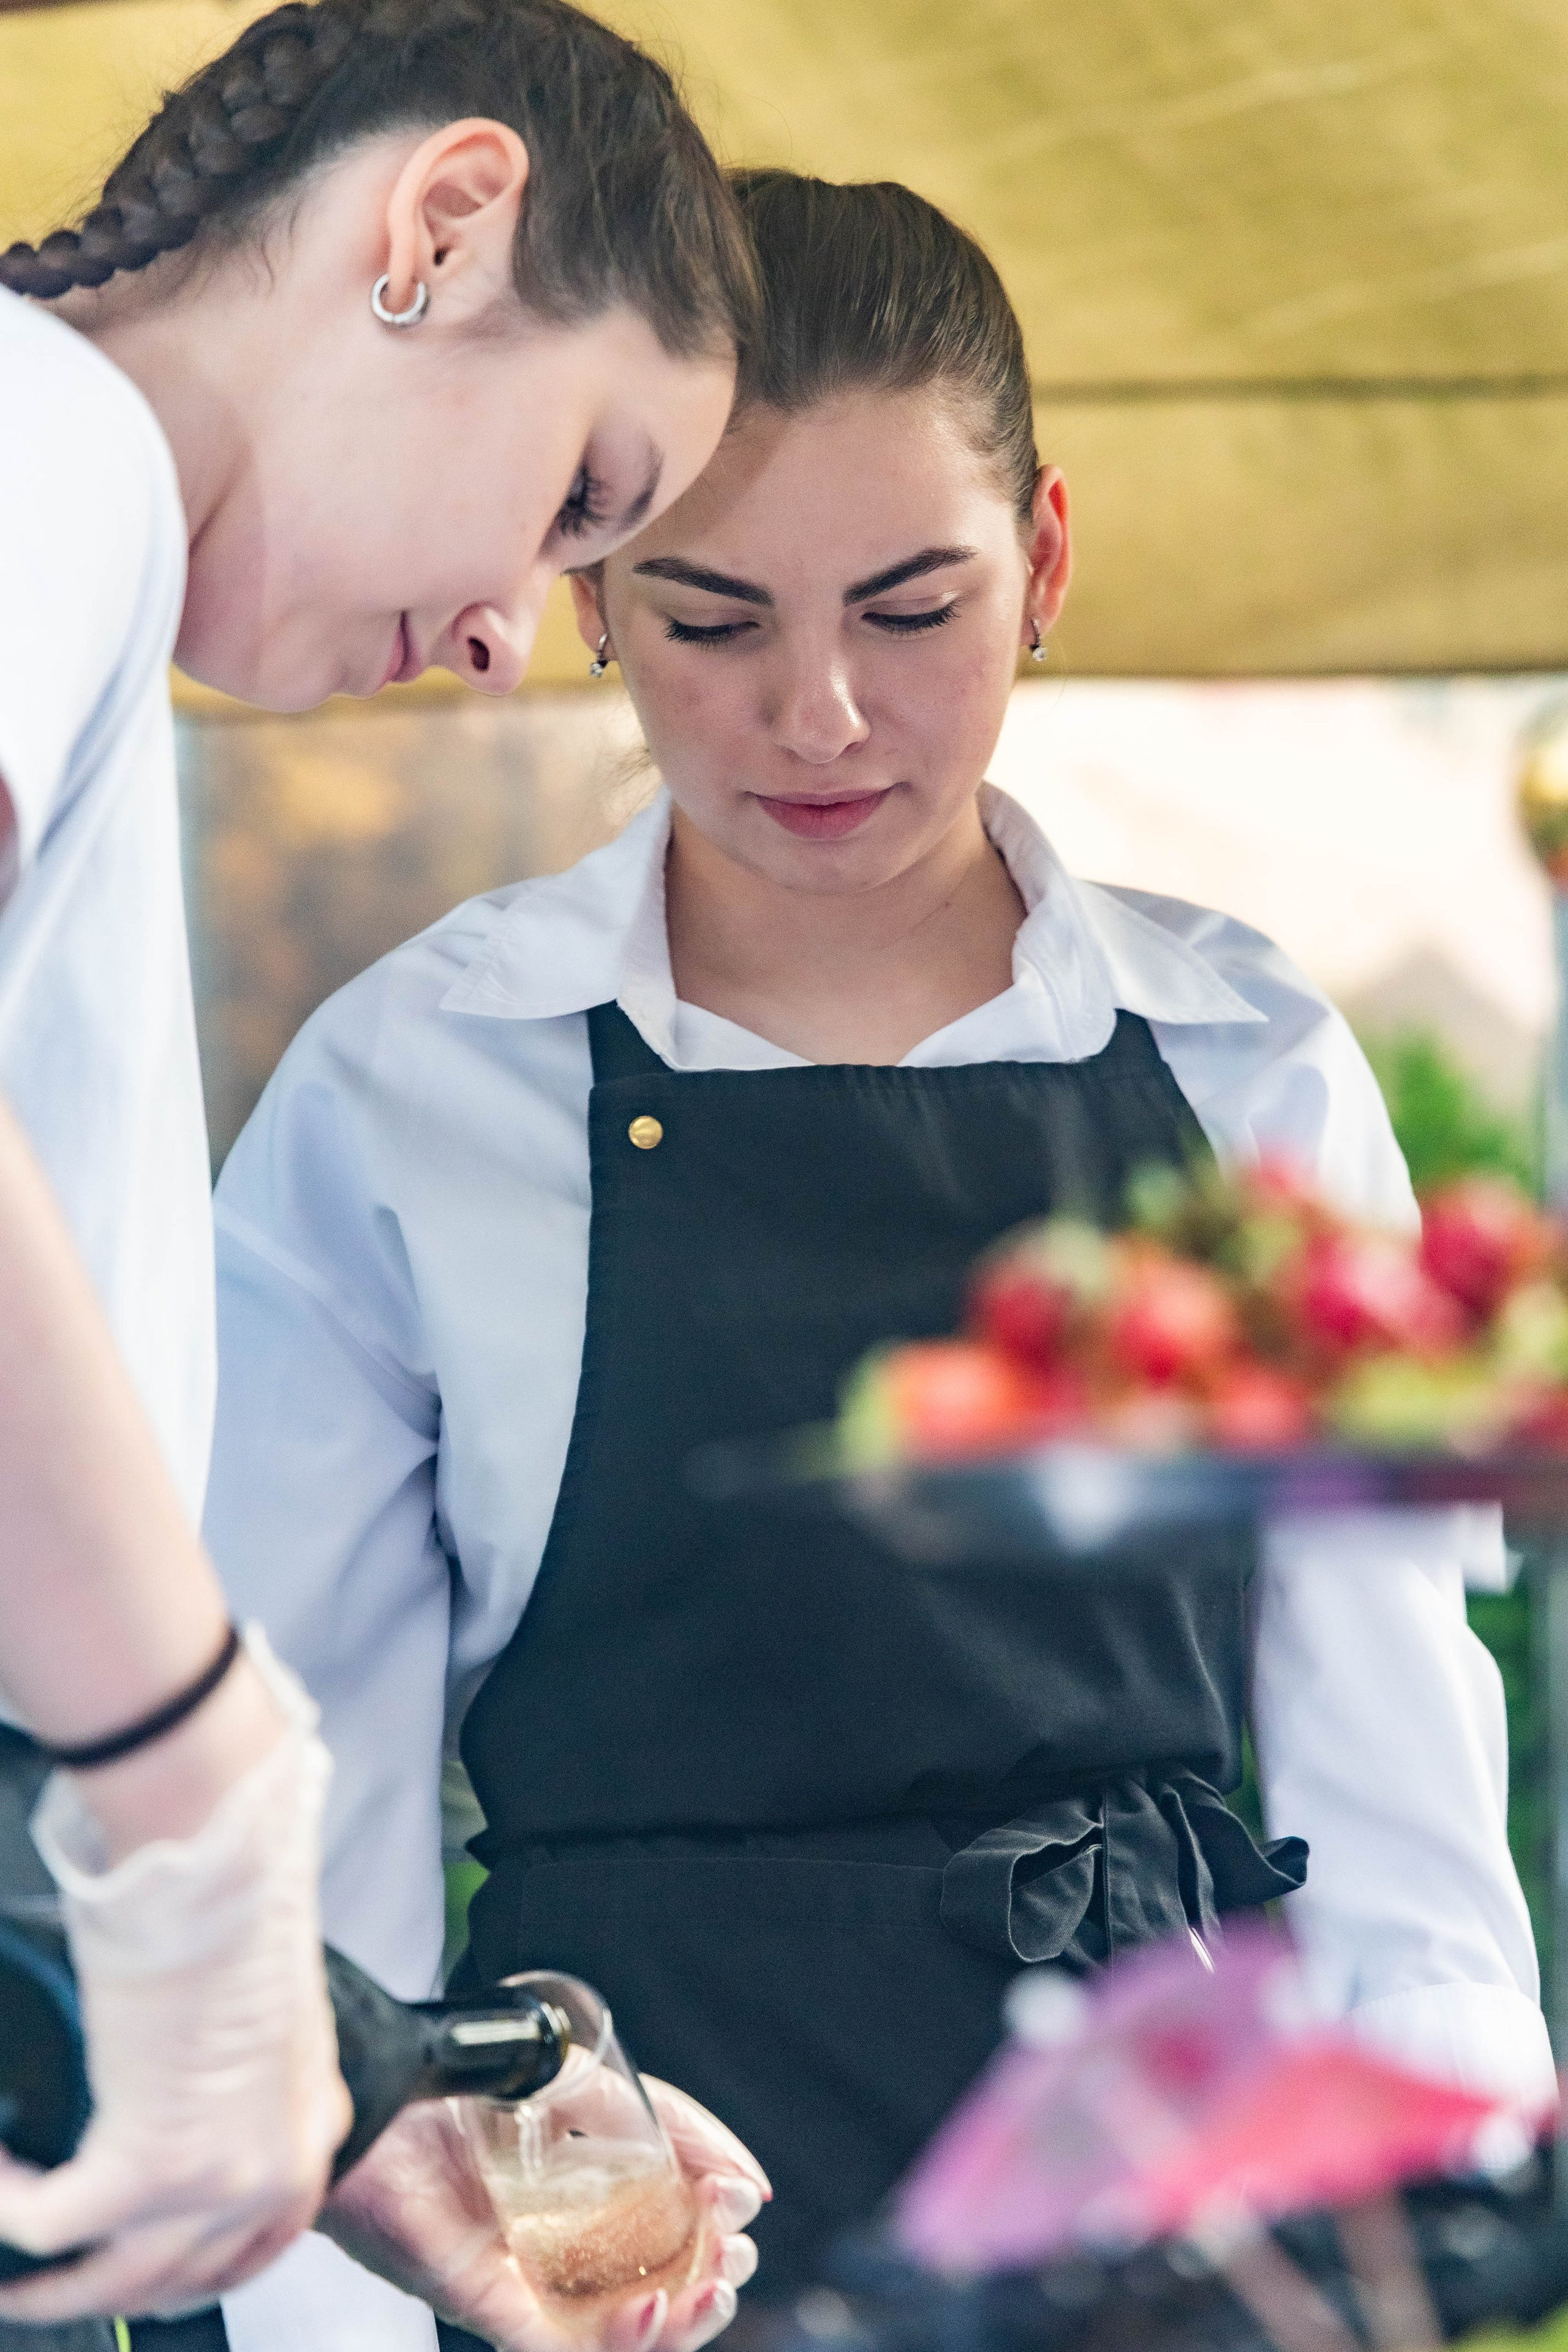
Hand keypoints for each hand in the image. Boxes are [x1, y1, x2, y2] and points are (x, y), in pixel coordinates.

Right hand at [0, 1634, 350, 2322]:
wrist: (222, 1871)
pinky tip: (1, 2176)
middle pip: (183, 2278)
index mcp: (312, 2127)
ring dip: (50, 2284)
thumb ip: (242, 2079)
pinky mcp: (145, 2170)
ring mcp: (214, 2181)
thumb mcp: (267, 2015)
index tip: (142, 2269)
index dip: (197, 2269)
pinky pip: (49, 2223)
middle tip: (53, 2285)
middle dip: (109, 2288)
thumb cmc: (240, 1908)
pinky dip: (10, 2206)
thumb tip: (186, 2094)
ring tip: (11, 2270)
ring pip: (113, 2278)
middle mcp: (275, 2169)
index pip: (263, 2242)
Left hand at [320, 2080, 769, 2351]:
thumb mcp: (594, 2081)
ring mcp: (528, 2275)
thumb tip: (747, 2179)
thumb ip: (667, 2123)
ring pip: (619, 2333)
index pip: (678, 2225)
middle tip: (732, 2254)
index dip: (720, 2222)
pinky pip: (557, 2345)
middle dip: (713, 2280)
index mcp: (596, 2188)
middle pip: (660, 2289)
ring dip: (679, 2323)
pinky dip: (613, 2343)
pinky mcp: (487, 2299)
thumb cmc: (475, 2076)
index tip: (742, 2197)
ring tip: (709, 2291)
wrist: (391, 2084)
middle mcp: (567, 2240)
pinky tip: (647, 2308)